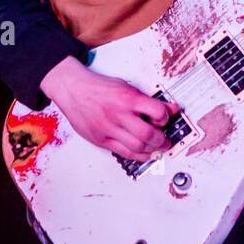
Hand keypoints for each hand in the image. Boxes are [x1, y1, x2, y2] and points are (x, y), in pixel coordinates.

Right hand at [40, 56, 176, 161]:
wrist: (73, 90)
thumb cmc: (98, 88)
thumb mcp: (126, 87)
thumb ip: (147, 100)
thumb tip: (170, 108)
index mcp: (127, 98)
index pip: (156, 111)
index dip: (165, 118)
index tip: (165, 119)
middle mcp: (118, 114)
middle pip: (147, 134)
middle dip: (161, 140)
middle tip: (165, 140)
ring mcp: (108, 129)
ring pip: (136, 147)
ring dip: (152, 150)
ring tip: (157, 148)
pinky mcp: (101, 140)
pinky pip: (123, 152)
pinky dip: (137, 156)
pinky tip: (144, 154)